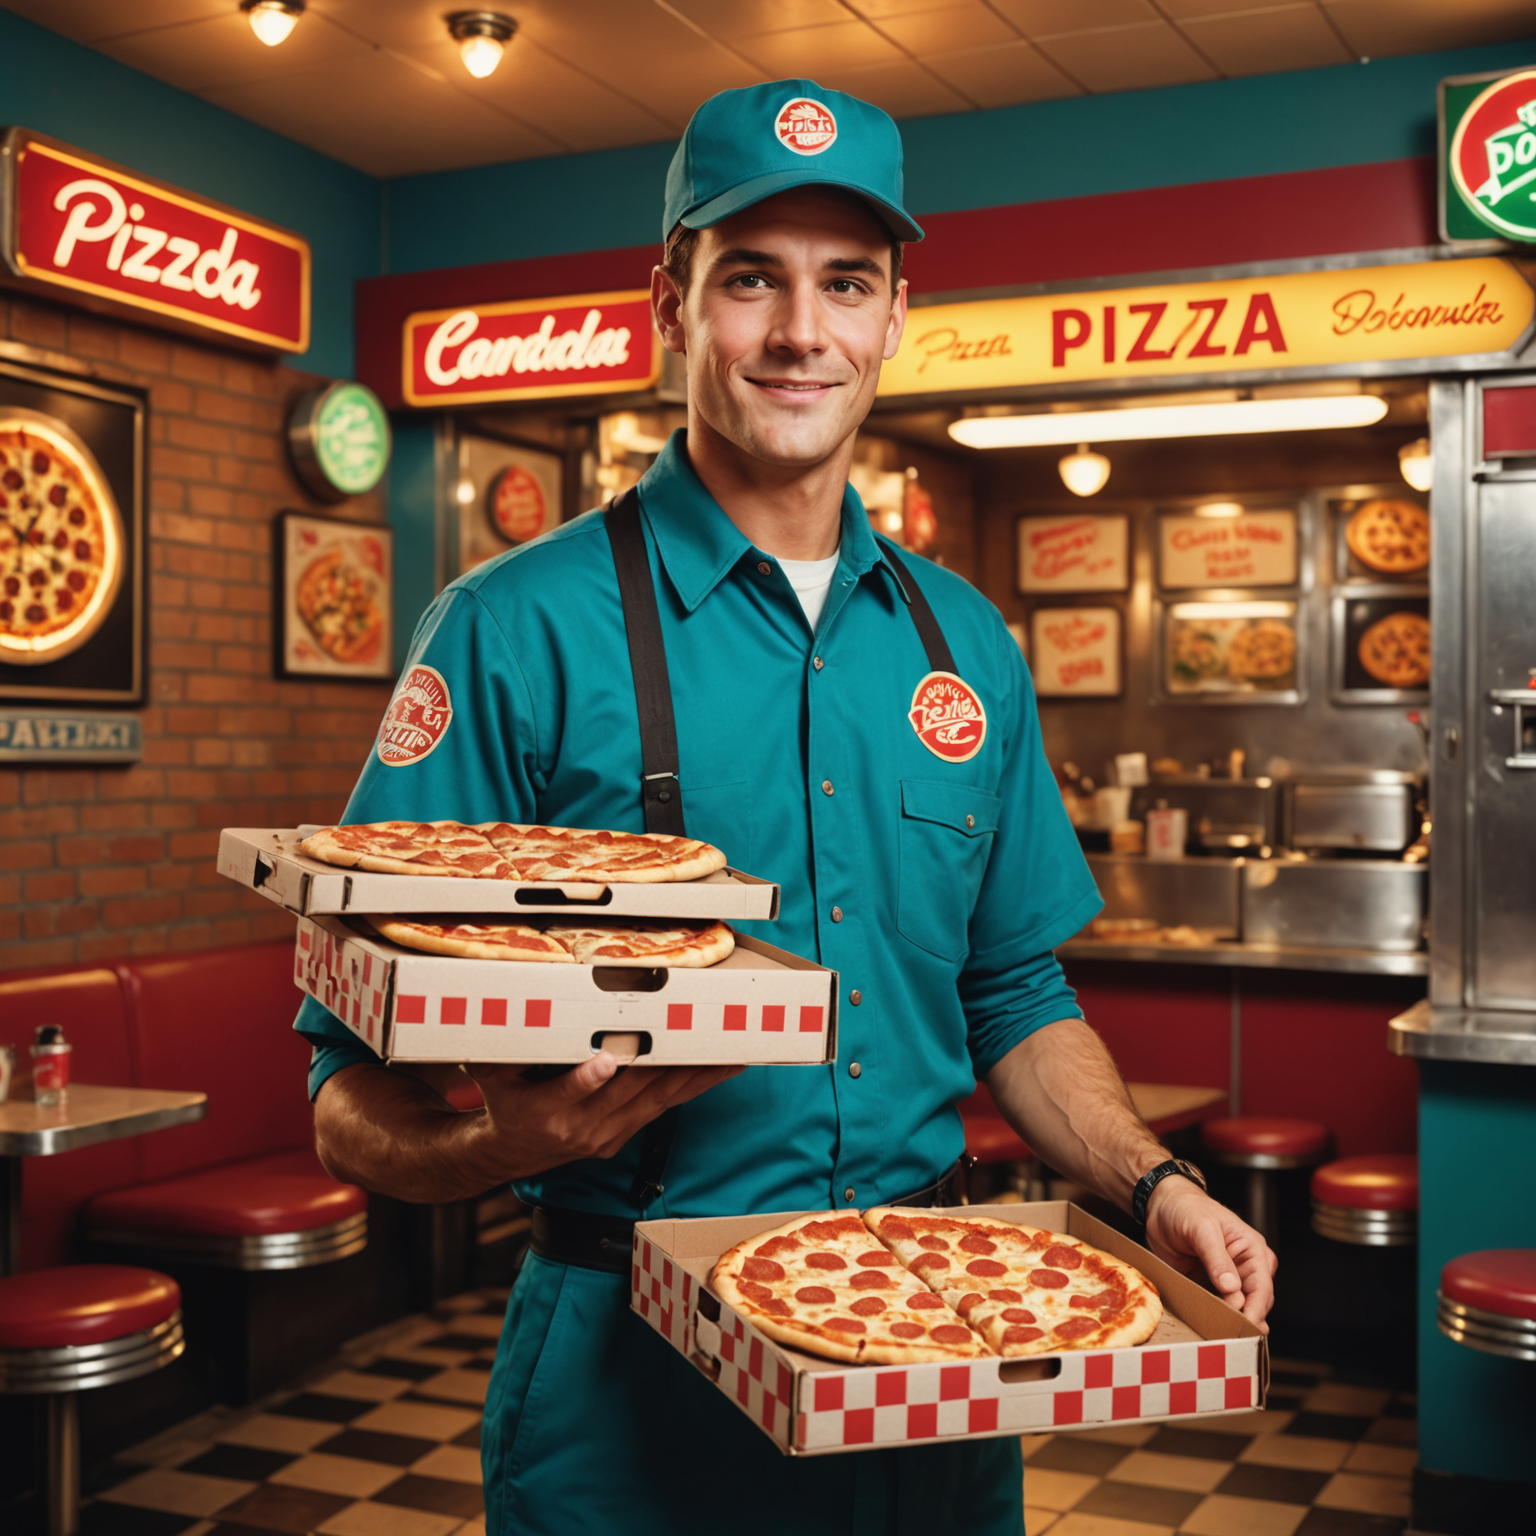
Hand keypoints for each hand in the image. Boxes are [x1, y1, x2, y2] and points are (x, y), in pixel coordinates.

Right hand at [463, 1052, 742, 1182]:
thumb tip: (496, 1009)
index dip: (588, 1077)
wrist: (509, 1153)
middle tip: (697, 1037)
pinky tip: (718, 1071)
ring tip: (728, 1055)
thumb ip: (498, 1050)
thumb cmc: (505, 1103)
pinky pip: (663, 1108)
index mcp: (544, 1111)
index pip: (570, 1091)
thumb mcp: (492, 1076)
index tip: (605, 1059)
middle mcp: (581, 1127)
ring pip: (656, 1100)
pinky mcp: (622, 1137)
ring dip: (694, 1077)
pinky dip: (692, 1087)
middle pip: (629, 1091)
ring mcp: (605, 1135)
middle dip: (666, 1064)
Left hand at [1143, 1176, 1276, 1331]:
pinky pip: (1217, 1306)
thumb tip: (1233, 1289)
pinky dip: (1214, 1316)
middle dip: (1245, 1319)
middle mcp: (1246, 1267)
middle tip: (1232, 1336)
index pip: (1262, 1287)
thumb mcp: (1202, 1229)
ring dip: (1230, 1321)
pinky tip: (1208, 1326)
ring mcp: (1228, 1279)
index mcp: (1253, 1250)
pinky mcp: (1210, 1286)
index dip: (1255, 1309)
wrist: (1161, 1205)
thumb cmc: (1186, 1208)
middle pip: (1254, 1302)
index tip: (1246, 1326)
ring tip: (1221, 1335)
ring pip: (1238, 1308)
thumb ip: (1217, 1259)